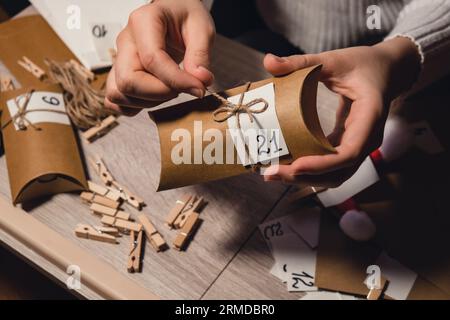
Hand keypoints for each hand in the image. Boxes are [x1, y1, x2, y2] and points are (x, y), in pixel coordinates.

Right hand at [105, 0, 214, 115]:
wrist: (175, 16)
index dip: (177, 80)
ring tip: (170, 89)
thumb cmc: (185, 18)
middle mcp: (125, 41)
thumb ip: (201, 55)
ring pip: (119, 94)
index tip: (199, 88)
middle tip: (183, 88)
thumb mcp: (202, 28)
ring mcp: (119, 59)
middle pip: (128, 81)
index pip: (152, 60)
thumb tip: (201, 81)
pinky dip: (134, 107)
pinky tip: (155, 97)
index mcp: (143, 22)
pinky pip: (115, 101)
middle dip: (160, 94)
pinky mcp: (118, 75)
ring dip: (148, 102)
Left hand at [263, 37, 420, 186]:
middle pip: (339, 173)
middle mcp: (367, 139)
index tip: (295, 165)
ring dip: (305, 179)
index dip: (323, 164)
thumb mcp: (333, 60)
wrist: (386, 71)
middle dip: (306, 177)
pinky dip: (309, 169)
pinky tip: (286, 164)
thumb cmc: (363, 64)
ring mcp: (359, 146)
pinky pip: (331, 166)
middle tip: (272, 174)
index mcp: (369, 117)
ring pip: (335, 175)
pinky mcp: (348, 147)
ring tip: (274, 174)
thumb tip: (268, 60)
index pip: (349, 152)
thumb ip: (301, 62)